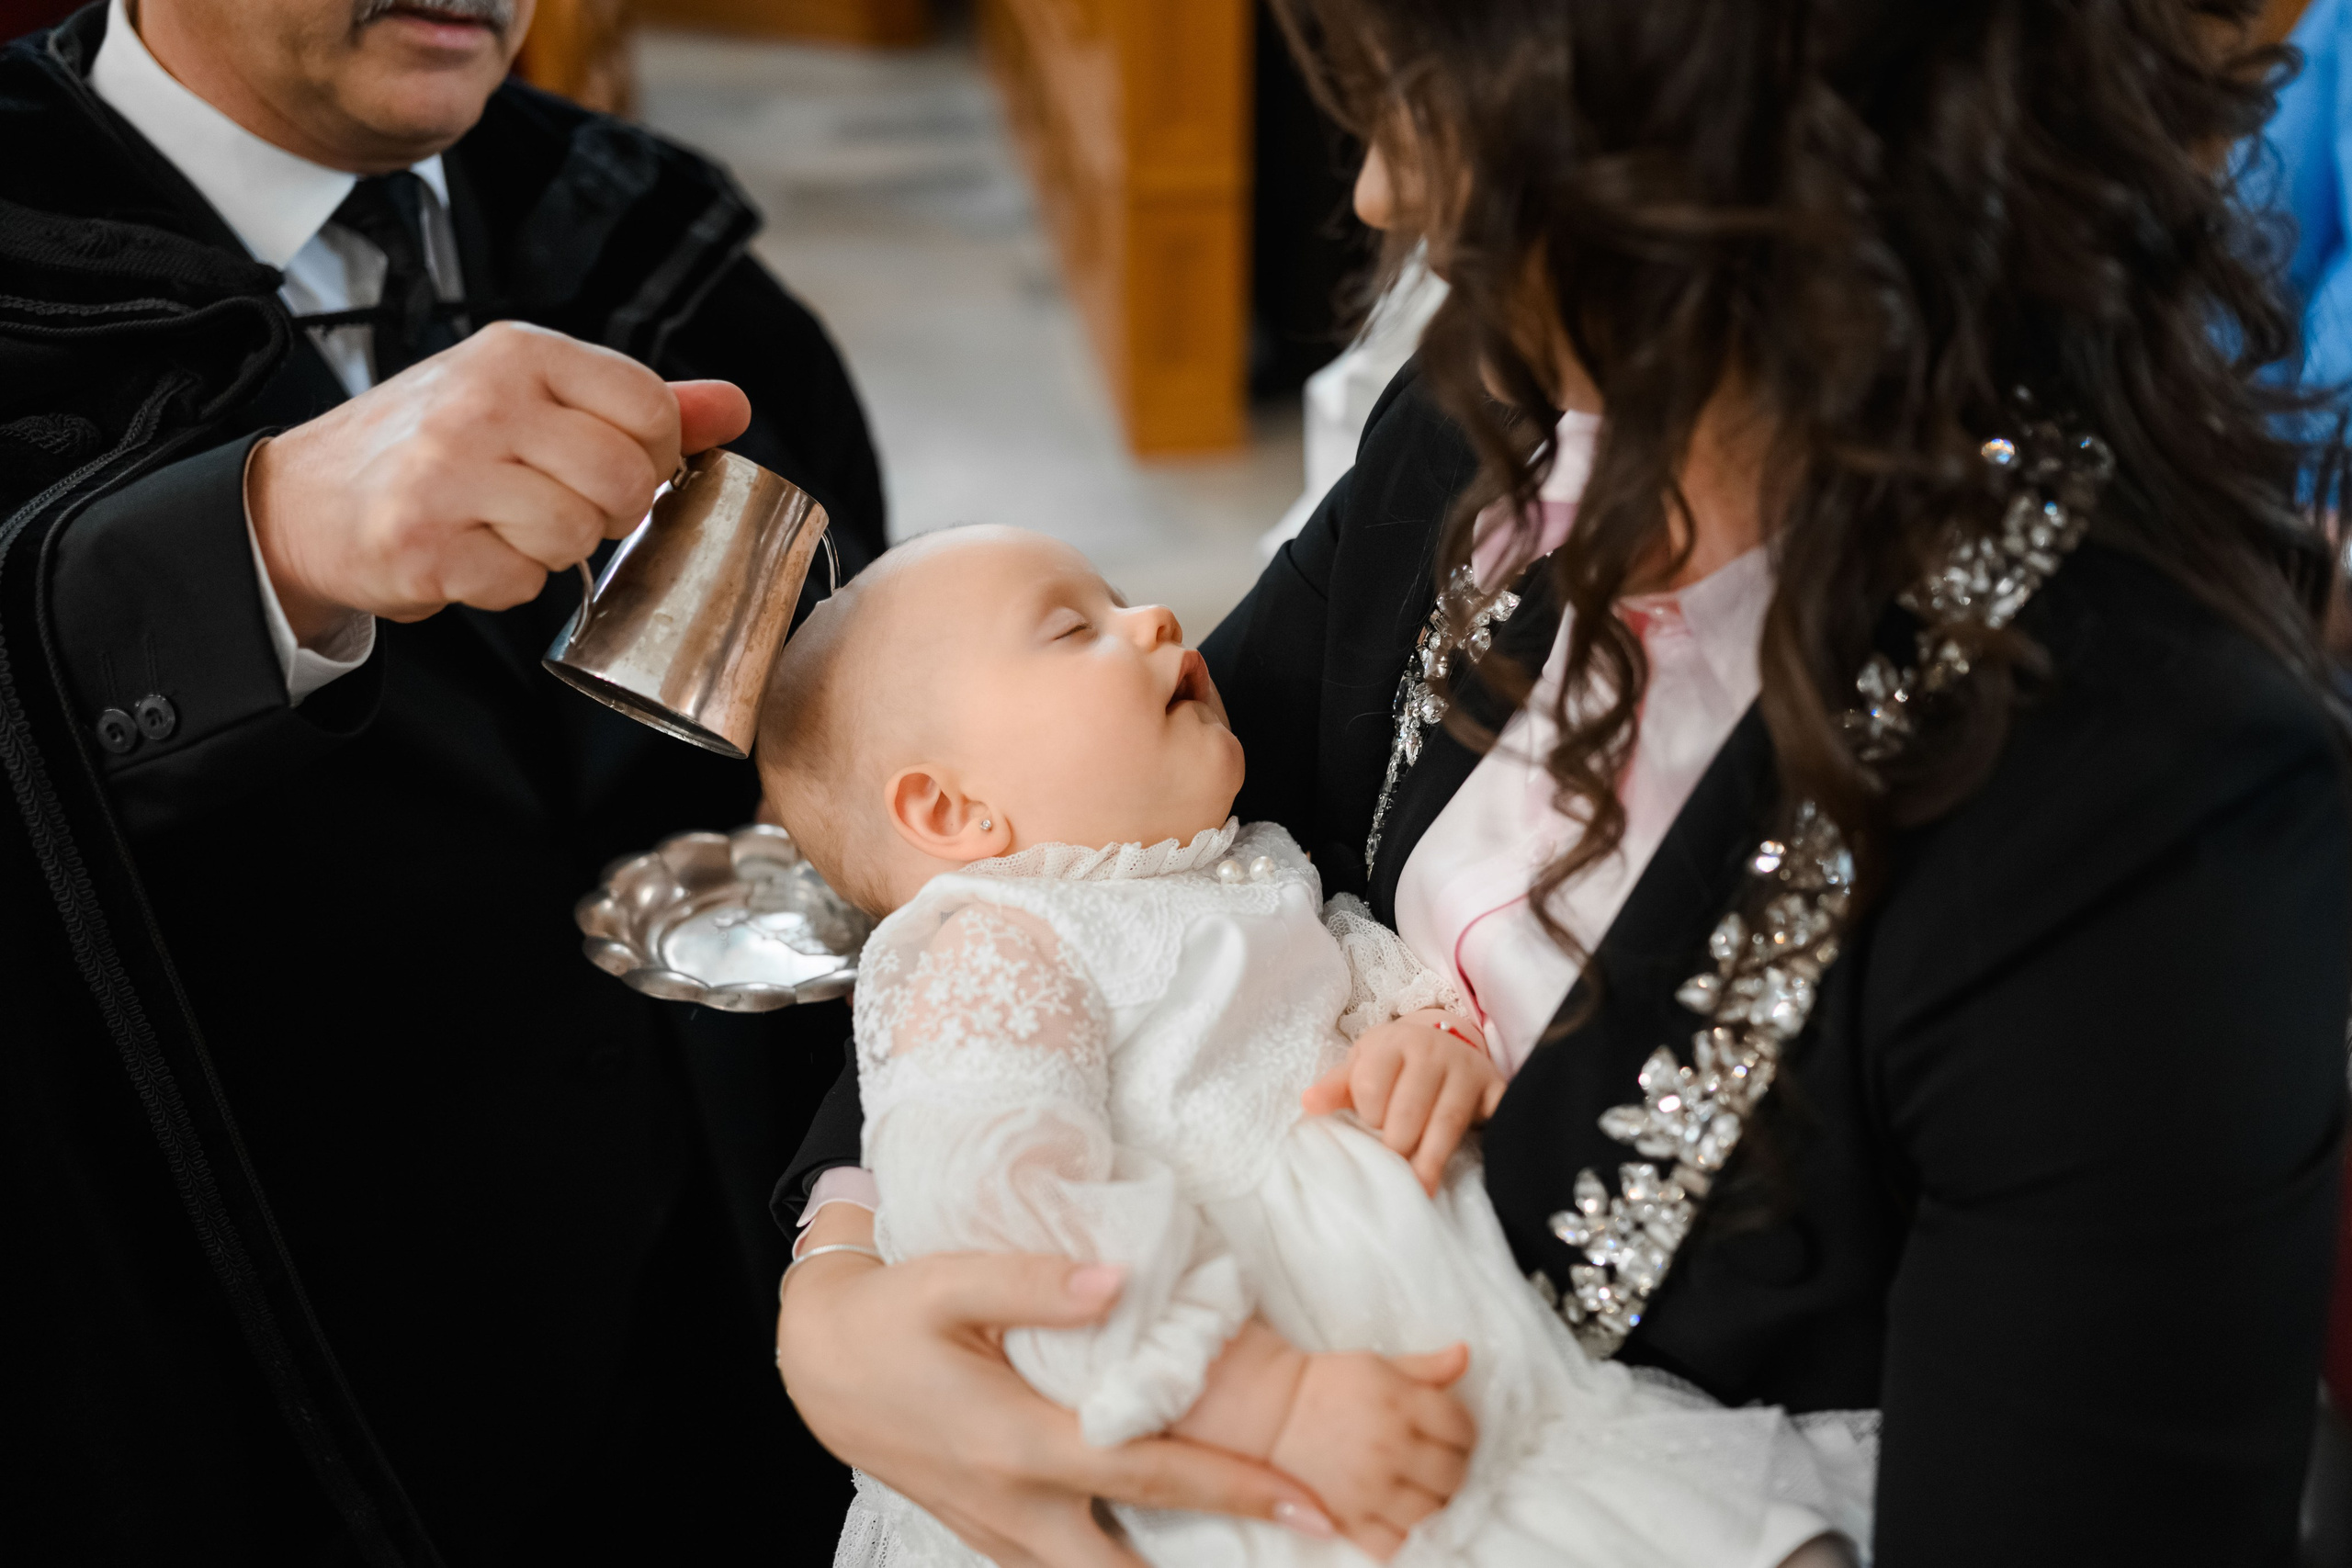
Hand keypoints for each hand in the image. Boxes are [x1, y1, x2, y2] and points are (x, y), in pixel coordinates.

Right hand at [247, 320, 753, 642]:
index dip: (653, 457)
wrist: (305, 499)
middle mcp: (482, 400)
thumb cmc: (433, 448)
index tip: (614, 466)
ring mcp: (446, 471)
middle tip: (557, 504)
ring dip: (553, 552)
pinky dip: (505, 584)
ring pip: (579, 537)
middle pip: (627, 480)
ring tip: (503, 525)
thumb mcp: (529, 398)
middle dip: (609, 512)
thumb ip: (636, 403)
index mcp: (519, 353)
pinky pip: (522, 584)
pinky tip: (468, 553)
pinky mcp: (422, 541)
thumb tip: (734, 406)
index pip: (651, 409)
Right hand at [776, 1207, 1330, 1567]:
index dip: (1239, 1490)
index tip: (1311, 1504)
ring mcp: (998, 1530)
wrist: (817, 1362)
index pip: (1152, 1475)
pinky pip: (1063, 1565)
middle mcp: (1014, 1506)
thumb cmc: (887, 1316)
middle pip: (1132, 1566)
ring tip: (1247, 1553)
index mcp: (1018, 1443)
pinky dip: (1119, 1562)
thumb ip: (1035, 1283)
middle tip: (1302, 1548)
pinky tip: (1165, 1544)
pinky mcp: (988, 1532)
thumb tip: (1120, 1281)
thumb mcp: (950, 1281)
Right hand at [1267, 1344, 1475, 1561]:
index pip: (1461, 1427)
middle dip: (1456, 1469)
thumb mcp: (1380, 1365)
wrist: (1275, 1413)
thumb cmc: (1331, 1385)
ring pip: (1431, 1515)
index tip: (1454, 1435)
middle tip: (1442, 1464)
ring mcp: (1370, 1490)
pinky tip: (1405, 1523)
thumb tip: (1464, 1354)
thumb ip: (1426, 1366)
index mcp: (1400, 1405)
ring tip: (1427, 1492)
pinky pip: (1393, 1547)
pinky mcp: (1349, 1520)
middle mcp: (1390, 1449)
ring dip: (1438, 1507)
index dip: (1466, 1432)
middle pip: (1453, 1474)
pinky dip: (1407, 1542)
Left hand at [1302, 1010, 1504, 1192]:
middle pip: (1409, 1107)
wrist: (1445, 1038)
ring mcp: (1468, 1068)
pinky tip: (1483, 1166)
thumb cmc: (1395, 1061)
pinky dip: (1493, 1139)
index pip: (1372, 1086)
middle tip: (1392, 1166)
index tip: (1372, 1126)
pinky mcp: (1497, 1087)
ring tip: (1419, 1191)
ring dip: (1431, 1158)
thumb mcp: (1363, 1063)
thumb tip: (1308, 1104)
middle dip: (1397, 1143)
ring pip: (1448, 1119)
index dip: (1368, 1115)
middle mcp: (1433, 1050)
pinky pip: (1497, 1115)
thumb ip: (1337, 1086)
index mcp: (1393, 1042)